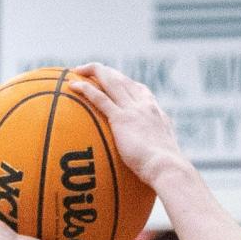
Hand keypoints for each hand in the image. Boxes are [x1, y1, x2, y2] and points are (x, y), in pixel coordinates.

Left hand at [69, 65, 184, 187]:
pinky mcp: (121, 119)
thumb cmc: (165, 168)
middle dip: (105, 72)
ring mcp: (133, 109)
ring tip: (77, 70)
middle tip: (90, 70)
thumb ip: (152, 150)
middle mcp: (144, 103)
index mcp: (154, 110)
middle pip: (122, 80)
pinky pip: (100, 99)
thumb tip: (149, 162)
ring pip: (111, 82)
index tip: (114, 81)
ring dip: (94, 72)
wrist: (167, 166)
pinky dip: (86, 89)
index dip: (124, 83)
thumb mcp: (161, 153)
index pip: (138, 89)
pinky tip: (73, 86)